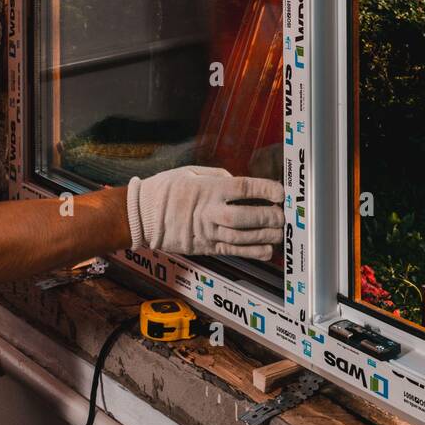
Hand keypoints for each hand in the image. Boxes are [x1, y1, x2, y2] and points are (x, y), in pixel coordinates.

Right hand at [127, 166, 283, 259]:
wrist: (140, 216)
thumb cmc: (164, 190)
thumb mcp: (190, 172)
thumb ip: (217, 175)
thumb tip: (237, 180)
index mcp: (208, 189)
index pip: (243, 189)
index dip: (265, 190)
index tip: (280, 192)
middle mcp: (210, 212)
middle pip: (246, 216)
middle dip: (269, 217)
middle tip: (284, 215)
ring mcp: (207, 232)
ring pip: (242, 237)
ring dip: (265, 236)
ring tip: (281, 233)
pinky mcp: (205, 247)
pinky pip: (232, 251)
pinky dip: (251, 252)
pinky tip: (266, 251)